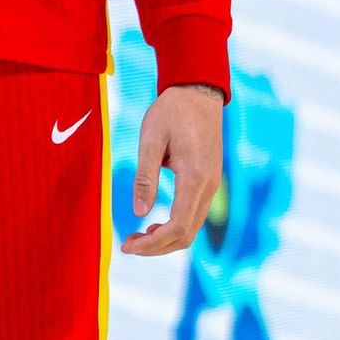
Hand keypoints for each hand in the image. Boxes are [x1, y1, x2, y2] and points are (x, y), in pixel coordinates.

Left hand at [120, 83, 222, 256]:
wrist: (199, 92)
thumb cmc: (172, 111)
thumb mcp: (151, 139)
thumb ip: (145, 177)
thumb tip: (139, 213)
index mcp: (194, 177)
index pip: (177, 227)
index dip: (152, 243)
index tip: (127, 245)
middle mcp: (209, 186)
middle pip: (186, 235)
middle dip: (156, 247)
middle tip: (128, 244)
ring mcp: (212, 185)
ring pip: (192, 228)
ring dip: (165, 239)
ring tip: (138, 235)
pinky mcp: (210, 181)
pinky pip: (194, 215)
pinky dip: (175, 227)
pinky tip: (155, 223)